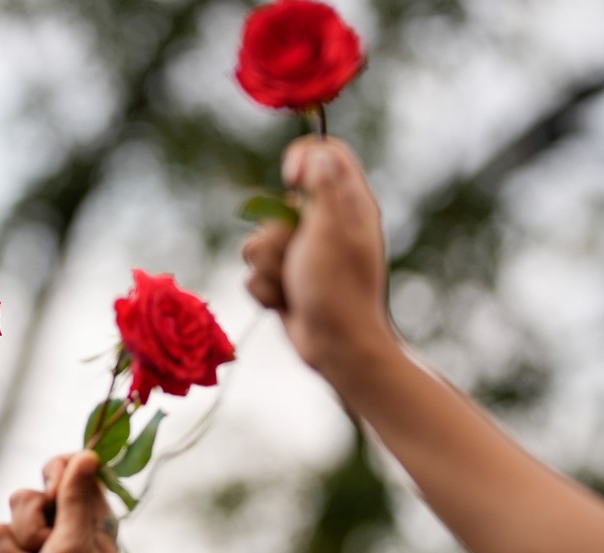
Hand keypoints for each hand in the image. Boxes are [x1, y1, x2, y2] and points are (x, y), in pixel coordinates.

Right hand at [0, 452, 116, 552]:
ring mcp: (36, 550)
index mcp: (87, 516)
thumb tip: (88, 453)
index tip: (52, 492)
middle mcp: (61, 528)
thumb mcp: (75, 543)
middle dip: (28, 524)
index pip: (67, 468)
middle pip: (25, 495)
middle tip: (44, 547)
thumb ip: (74, 497)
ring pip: (2, 526)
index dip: (53, 474)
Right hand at [242, 136, 394, 376]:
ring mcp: (303, 255)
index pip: (325, 154)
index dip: (302, 158)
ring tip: (294, 285)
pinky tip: (286, 303)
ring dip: (269, 267)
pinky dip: (266, 290)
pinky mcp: (285, 280)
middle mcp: (325, 225)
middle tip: (299, 254)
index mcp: (348, 205)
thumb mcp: (332, 229)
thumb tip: (316, 152)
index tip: (290, 180)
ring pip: (258, 242)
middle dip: (275, 233)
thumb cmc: (339, 288)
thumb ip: (323, 186)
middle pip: (276, 204)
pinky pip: (255, 273)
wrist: (337, 348)